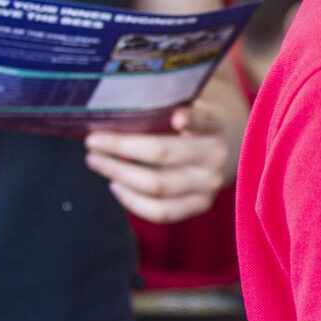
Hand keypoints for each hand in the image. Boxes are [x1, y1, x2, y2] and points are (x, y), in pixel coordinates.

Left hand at [86, 101, 235, 222]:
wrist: (229, 150)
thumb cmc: (193, 125)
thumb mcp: (189, 108)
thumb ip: (164, 108)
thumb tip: (112, 110)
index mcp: (215, 125)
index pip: (204, 120)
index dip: (191, 119)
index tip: (176, 118)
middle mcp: (215, 156)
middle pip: (164, 154)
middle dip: (121, 147)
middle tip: (92, 141)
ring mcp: (209, 184)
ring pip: (158, 186)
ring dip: (119, 174)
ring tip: (95, 162)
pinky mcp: (200, 205)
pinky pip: (161, 212)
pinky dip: (132, 201)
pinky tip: (115, 186)